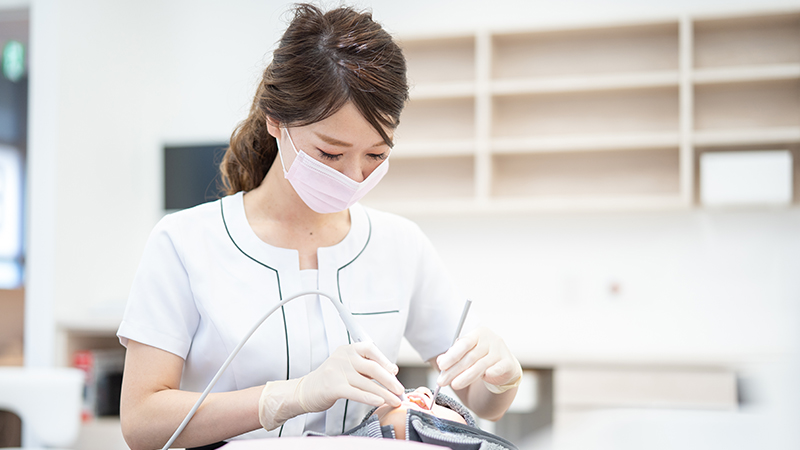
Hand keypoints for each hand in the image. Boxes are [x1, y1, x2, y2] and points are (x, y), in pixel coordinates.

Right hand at [259, 342, 403, 430]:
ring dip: (384, 393)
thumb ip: (365, 365)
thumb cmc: (329, 379)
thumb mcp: (347, 365)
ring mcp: (337, 371)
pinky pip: (356, 393)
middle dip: (390, 380)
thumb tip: (391, 370)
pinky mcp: (333, 387)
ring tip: (395, 401)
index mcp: (347, 349)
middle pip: (373, 367)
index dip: (385, 360)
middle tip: (400, 390)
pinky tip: (379, 402)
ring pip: (367, 383)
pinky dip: (370, 398)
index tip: (395, 371)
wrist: (304, 390)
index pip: (370, 349)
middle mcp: (343, 357)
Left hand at [435, 327, 521, 391]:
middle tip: (442, 381)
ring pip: (481, 365)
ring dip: (466, 377)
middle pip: (470, 357)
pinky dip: (493, 372)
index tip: (441, 366)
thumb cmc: (480, 358)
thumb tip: (440, 361)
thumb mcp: (466, 355)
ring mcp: (500, 351)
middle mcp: (490, 340)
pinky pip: (499, 368)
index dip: (452, 355)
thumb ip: (453, 356)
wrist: (503, 366)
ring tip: (454, 385)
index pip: (464, 344)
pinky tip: (486, 376)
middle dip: (454, 370)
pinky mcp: (509, 363)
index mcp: (478, 334)